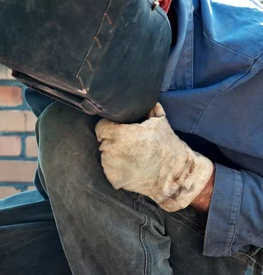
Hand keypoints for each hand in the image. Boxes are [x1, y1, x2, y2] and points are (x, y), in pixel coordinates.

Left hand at [96, 103, 213, 211]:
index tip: (118, 130)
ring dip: (114, 156)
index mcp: (120, 134)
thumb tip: (143, 95)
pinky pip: (109, 171)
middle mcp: (112, 150)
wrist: (173, 174)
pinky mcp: (114, 180)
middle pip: (103, 142)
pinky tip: (130, 168)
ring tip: (131, 156)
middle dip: (113, 142)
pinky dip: (116, 170)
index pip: (101, 127)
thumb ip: (148, 107)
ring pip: (105, 157)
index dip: (109, 127)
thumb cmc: (167, 146)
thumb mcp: (160, 121)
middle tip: (128, 144)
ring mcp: (112, 167)